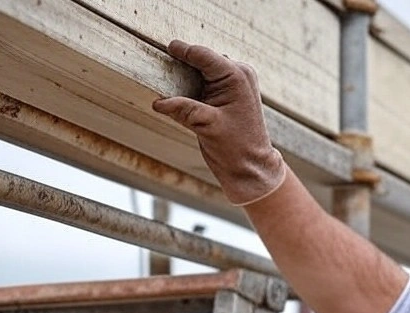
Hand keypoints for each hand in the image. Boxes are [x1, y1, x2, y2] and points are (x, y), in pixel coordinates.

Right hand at [153, 40, 286, 205]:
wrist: (251, 168)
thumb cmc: (237, 147)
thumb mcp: (207, 126)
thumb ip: (183, 110)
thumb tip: (158, 102)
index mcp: (236, 76)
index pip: (203, 55)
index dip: (182, 50)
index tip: (165, 47)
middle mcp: (238, 75)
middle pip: (202, 60)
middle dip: (182, 63)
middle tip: (160, 67)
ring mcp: (234, 85)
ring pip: (202, 71)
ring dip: (185, 75)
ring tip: (165, 80)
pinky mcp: (228, 96)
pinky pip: (204, 83)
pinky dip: (190, 87)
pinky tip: (176, 94)